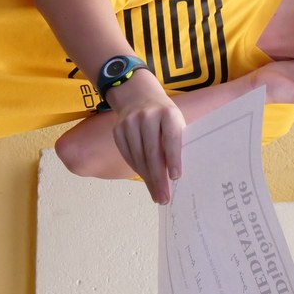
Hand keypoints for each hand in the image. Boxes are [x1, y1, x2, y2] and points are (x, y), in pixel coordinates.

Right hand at [107, 70, 184, 203]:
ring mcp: (129, 123)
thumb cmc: (164, 116)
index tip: (175, 177)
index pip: (171, 138)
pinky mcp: (118, 130)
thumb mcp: (175, 121)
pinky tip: (146, 179)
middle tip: (164, 197)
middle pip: (152, 152)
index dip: (173, 158)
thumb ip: (175, 142)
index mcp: (167, 113)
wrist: (138, 96)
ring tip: (156, 194)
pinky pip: (128, 155)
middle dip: (158, 178)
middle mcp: (147, 116)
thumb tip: (175, 176)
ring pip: (138, 157)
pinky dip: (137, 169)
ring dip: (148, 179)